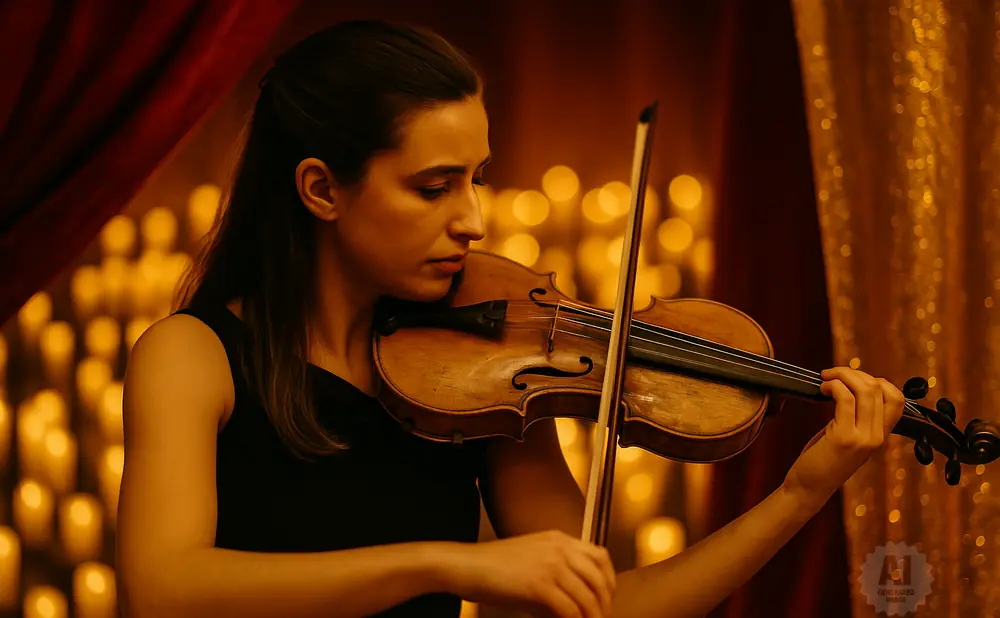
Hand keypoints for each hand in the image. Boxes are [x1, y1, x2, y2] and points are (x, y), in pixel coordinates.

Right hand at [444, 530, 615, 617]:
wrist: (467, 565)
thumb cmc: (493, 566)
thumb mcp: (531, 558)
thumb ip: (556, 572)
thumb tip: (572, 602)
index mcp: (559, 539)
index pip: (600, 556)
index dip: (609, 581)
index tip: (606, 599)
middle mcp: (560, 548)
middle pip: (599, 579)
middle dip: (604, 604)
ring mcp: (551, 565)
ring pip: (587, 597)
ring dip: (591, 617)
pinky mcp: (540, 585)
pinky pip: (570, 609)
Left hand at [782, 367, 905, 512]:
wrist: (809, 488)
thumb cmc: (823, 459)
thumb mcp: (847, 436)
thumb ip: (857, 416)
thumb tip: (852, 385)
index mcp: (881, 435)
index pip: (898, 400)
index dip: (878, 381)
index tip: (854, 379)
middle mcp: (878, 437)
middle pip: (880, 389)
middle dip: (854, 373)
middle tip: (833, 374)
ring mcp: (863, 438)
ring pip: (866, 391)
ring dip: (843, 375)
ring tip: (826, 379)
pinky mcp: (844, 438)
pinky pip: (845, 399)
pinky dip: (833, 386)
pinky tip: (822, 388)